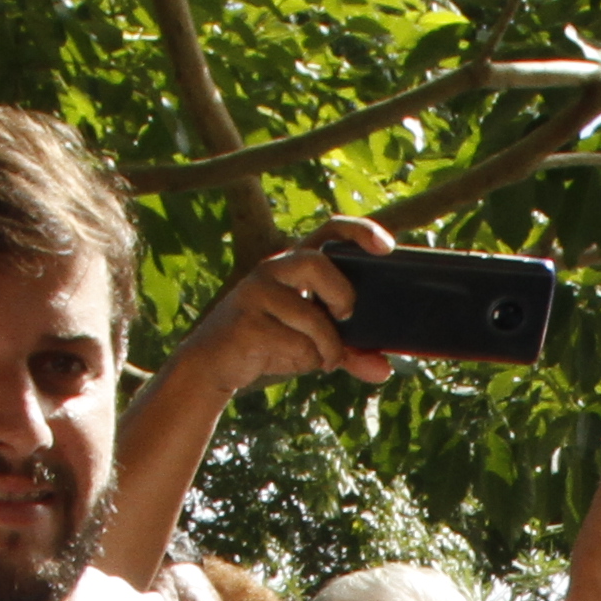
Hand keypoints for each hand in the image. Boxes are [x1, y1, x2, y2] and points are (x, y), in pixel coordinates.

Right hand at [162, 218, 405, 395]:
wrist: (214, 364)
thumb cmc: (270, 343)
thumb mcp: (314, 345)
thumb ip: (349, 352)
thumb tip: (383, 370)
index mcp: (296, 264)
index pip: (330, 230)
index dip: (359, 232)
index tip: (385, 247)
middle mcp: (275, 268)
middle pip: (315, 262)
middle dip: (340, 293)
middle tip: (345, 316)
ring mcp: (256, 291)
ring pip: (308, 313)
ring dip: (326, 344)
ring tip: (325, 360)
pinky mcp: (246, 320)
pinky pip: (292, 341)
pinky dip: (305, 359)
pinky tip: (293, 361)